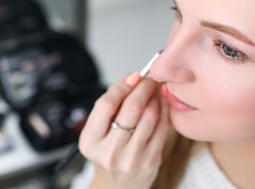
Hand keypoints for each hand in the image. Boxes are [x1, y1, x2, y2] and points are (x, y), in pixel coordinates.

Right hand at [79, 72, 169, 188]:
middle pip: (131, 109)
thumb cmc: (107, 155)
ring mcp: (132, 157)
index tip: (133, 76)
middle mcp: (110, 151)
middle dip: (143, 87)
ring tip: (155, 90)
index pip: (106, 105)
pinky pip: (163, 127)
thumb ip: (109, 108)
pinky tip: (162, 103)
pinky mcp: (151, 160)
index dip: (121, 86)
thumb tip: (131, 79)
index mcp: (90, 142)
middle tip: (149, 78)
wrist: (118, 186)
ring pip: (150, 116)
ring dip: (155, 97)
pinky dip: (164, 110)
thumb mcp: (96, 134)